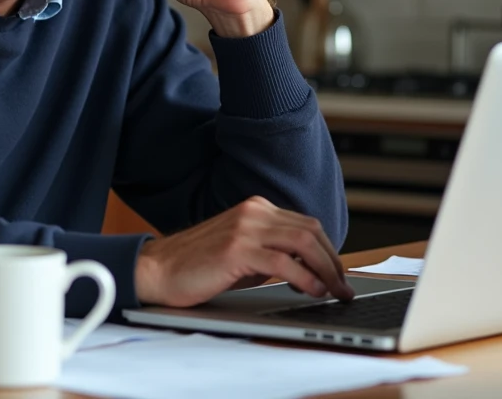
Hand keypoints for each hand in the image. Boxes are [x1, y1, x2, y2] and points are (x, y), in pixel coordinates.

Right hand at [134, 196, 353, 306]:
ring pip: (303, 243)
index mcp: (255, 209)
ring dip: (326, 270)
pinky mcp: (236, 249)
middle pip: (311, 232)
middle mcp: (253, 212)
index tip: (338, 274)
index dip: (329, 251)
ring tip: (334, 292)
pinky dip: (305, 279)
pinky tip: (312, 292)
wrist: (157, 270)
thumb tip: (307, 270)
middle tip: (344, 287)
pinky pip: (283, 262)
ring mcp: (244, 228)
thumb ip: (271, 253)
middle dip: (334, 262)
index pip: (306, 225)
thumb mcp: (241, 253)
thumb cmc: (196, 266)